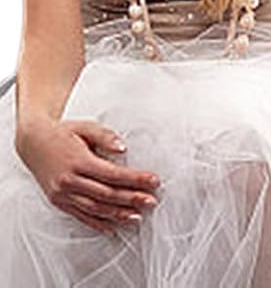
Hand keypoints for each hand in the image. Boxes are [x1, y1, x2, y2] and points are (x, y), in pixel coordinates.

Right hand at [16, 117, 159, 235]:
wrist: (34, 143)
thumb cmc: (63, 133)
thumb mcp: (85, 127)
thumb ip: (106, 136)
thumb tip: (123, 147)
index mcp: (78, 162)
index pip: (112, 174)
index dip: (135, 179)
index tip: (153, 181)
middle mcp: (69, 182)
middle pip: (106, 194)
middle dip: (131, 199)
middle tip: (151, 201)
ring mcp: (62, 195)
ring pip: (94, 209)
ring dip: (117, 215)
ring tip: (137, 217)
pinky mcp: (58, 202)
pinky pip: (80, 216)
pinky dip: (97, 223)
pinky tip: (111, 228)